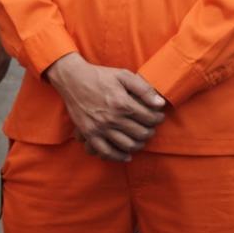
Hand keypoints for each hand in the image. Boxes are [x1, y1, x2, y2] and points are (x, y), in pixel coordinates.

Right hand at [44, 53, 165, 161]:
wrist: (73, 79)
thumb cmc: (101, 76)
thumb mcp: (125, 75)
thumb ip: (144, 89)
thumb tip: (160, 104)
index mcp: (123, 103)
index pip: (149, 118)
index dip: (158, 119)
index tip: (159, 117)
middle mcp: (112, 118)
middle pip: (140, 133)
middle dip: (150, 132)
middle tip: (151, 128)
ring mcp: (100, 128)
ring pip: (127, 145)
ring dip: (139, 145)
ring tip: (141, 139)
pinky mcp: (89, 134)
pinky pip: (105, 152)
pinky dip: (118, 157)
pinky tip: (127, 156)